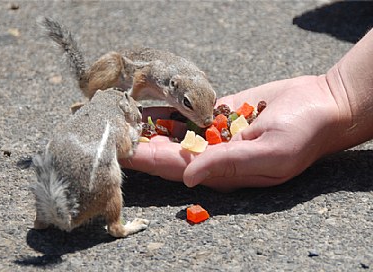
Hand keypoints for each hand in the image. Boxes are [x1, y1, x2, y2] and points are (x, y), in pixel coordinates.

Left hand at [121, 75, 341, 191]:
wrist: (322, 104)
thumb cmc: (303, 134)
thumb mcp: (270, 154)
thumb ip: (229, 165)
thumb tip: (187, 178)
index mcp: (223, 171)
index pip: (176, 168)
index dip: (147, 160)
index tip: (121, 151)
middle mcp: (215, 156)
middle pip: (168, 152)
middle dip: (140, 145)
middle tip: (111, 135)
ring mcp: (216, 134)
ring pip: (175, 133)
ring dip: (149, 128)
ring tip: (120, 120)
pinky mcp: (220, 114)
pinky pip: (188, 114)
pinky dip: (168, 111)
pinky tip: (148, 107)